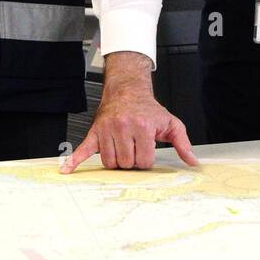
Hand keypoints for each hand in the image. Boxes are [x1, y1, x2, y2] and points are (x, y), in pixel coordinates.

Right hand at [62, 52, 197, 172]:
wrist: (128, 90)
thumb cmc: (148, 109)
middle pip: (126, 163)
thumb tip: (192, 162)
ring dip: (117, 161)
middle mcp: (123, 127)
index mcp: (143, 126)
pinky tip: (67, 170)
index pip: (144, 161)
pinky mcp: (95, 131)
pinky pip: (83, 149)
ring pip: (110, 162)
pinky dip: (74, 160)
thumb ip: (182, 143)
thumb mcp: (170, 123)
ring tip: (123, 148)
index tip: (146, 151)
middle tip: (135, 148)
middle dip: (132, 160)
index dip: (146, 160)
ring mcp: (107, 130)